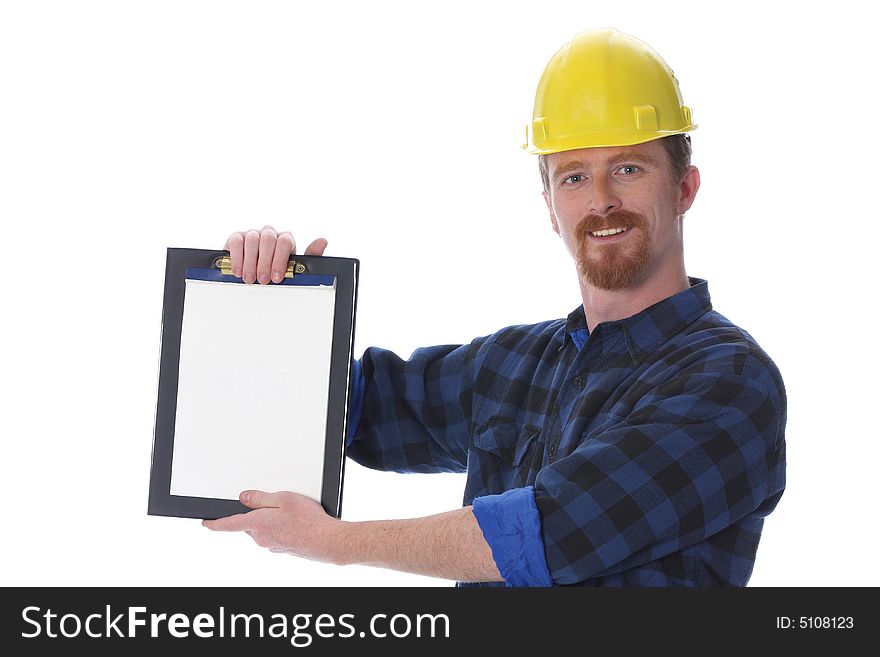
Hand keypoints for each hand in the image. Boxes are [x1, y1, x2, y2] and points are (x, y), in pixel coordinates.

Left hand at [202, 490, 345, 563]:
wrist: (327, 541)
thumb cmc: (308, 521)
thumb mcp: (283, 499)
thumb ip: (261, 498)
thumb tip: (245, 498)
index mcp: (257, 524)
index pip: (228, 524)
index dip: (215, 523)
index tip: (206, 523)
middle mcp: (261, 538)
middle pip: (249, 524)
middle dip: (256, 514)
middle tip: (273, 503)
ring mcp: (272, 545)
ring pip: (263, 530)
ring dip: (271, 520)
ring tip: (292, 512)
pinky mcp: (283, 549)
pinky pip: (275, 535)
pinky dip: (281, 528)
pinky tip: (297, 522)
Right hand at [224, 226, 327, 283]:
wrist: (254, 275)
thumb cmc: (275, 271)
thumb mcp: (294, 269)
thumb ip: (309, 257)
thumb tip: (323, 241)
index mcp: (285, 240)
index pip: (285, 241)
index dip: (280, 259)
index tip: (277, 277)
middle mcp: (270, 234)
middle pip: (268, 238)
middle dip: (265, 262)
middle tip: (263, 280)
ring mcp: (253, 234)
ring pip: (252, 239)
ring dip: (251, 262)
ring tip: (250, 279)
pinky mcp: (237, 238)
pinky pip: (236, 241)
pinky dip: (237, 257)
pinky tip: (239, 271)